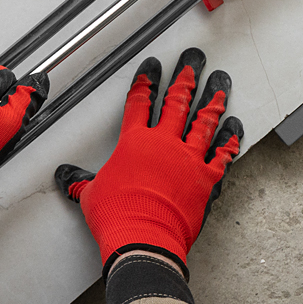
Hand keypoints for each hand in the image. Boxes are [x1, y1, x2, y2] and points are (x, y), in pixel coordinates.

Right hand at [55, 47, 241, 272]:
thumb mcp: (90, 195)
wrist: (143, 240)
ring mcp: (187, 160)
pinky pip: (222, 155)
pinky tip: (235, 128)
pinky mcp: (206, 179)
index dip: (145, 82)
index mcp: (134, 143)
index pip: (139, 103)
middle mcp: (163, 145)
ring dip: (213, 102)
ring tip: (220, 85)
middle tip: (192, 63)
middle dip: (185, 79)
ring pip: (204, 122)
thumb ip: (81, 182)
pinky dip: (230, 141)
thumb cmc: (117, 217)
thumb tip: (67, 179)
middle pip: (177, 103)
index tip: (152, 68)